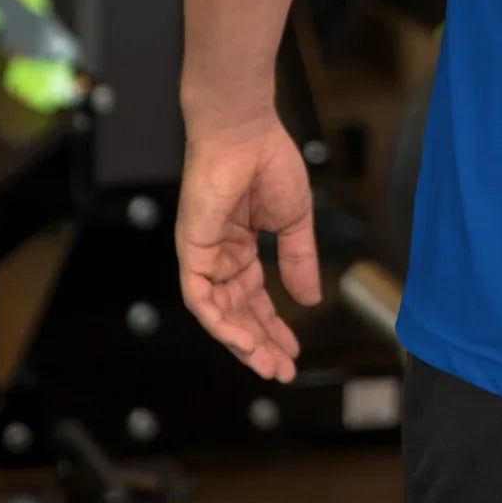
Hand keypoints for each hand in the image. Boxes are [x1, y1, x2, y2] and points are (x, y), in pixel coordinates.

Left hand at [175, 114, 321, 380]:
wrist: (245, 132)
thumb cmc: (269, 162)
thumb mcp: (294, 221)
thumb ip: (299, 260)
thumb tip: (311, 300)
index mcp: (241, 247)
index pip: (254, 299)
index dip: (273, 327)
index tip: (293, 352)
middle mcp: (219, 256)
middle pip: (237, 312)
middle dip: (260, 343)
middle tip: (281, 370)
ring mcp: (203, 255)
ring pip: (218, 314)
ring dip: (242, 342)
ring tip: (267, 364)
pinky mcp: (191, 251)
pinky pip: (201, 298)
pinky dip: (220, 322)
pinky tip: (244, 340)